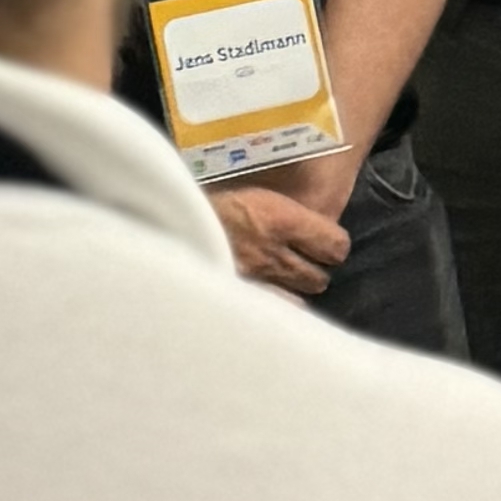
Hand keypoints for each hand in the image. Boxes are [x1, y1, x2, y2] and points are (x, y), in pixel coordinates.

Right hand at [216, 164, 356, 299]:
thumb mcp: (243, 189)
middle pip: (321, 276)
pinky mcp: (242, 297)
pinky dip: (277, 306)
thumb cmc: (202, 199)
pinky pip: (275, 311)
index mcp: (279, 219)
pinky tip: (268, 298)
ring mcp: (259, 281)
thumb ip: (275, 207)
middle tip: (302, 259)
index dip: (333, 244)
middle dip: (316, 268)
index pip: (335, 244)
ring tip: (285, 278)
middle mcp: (276, 253)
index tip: (324, 240)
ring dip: (296, 287)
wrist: (165, 223)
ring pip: (302, 296)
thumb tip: (301, 211)